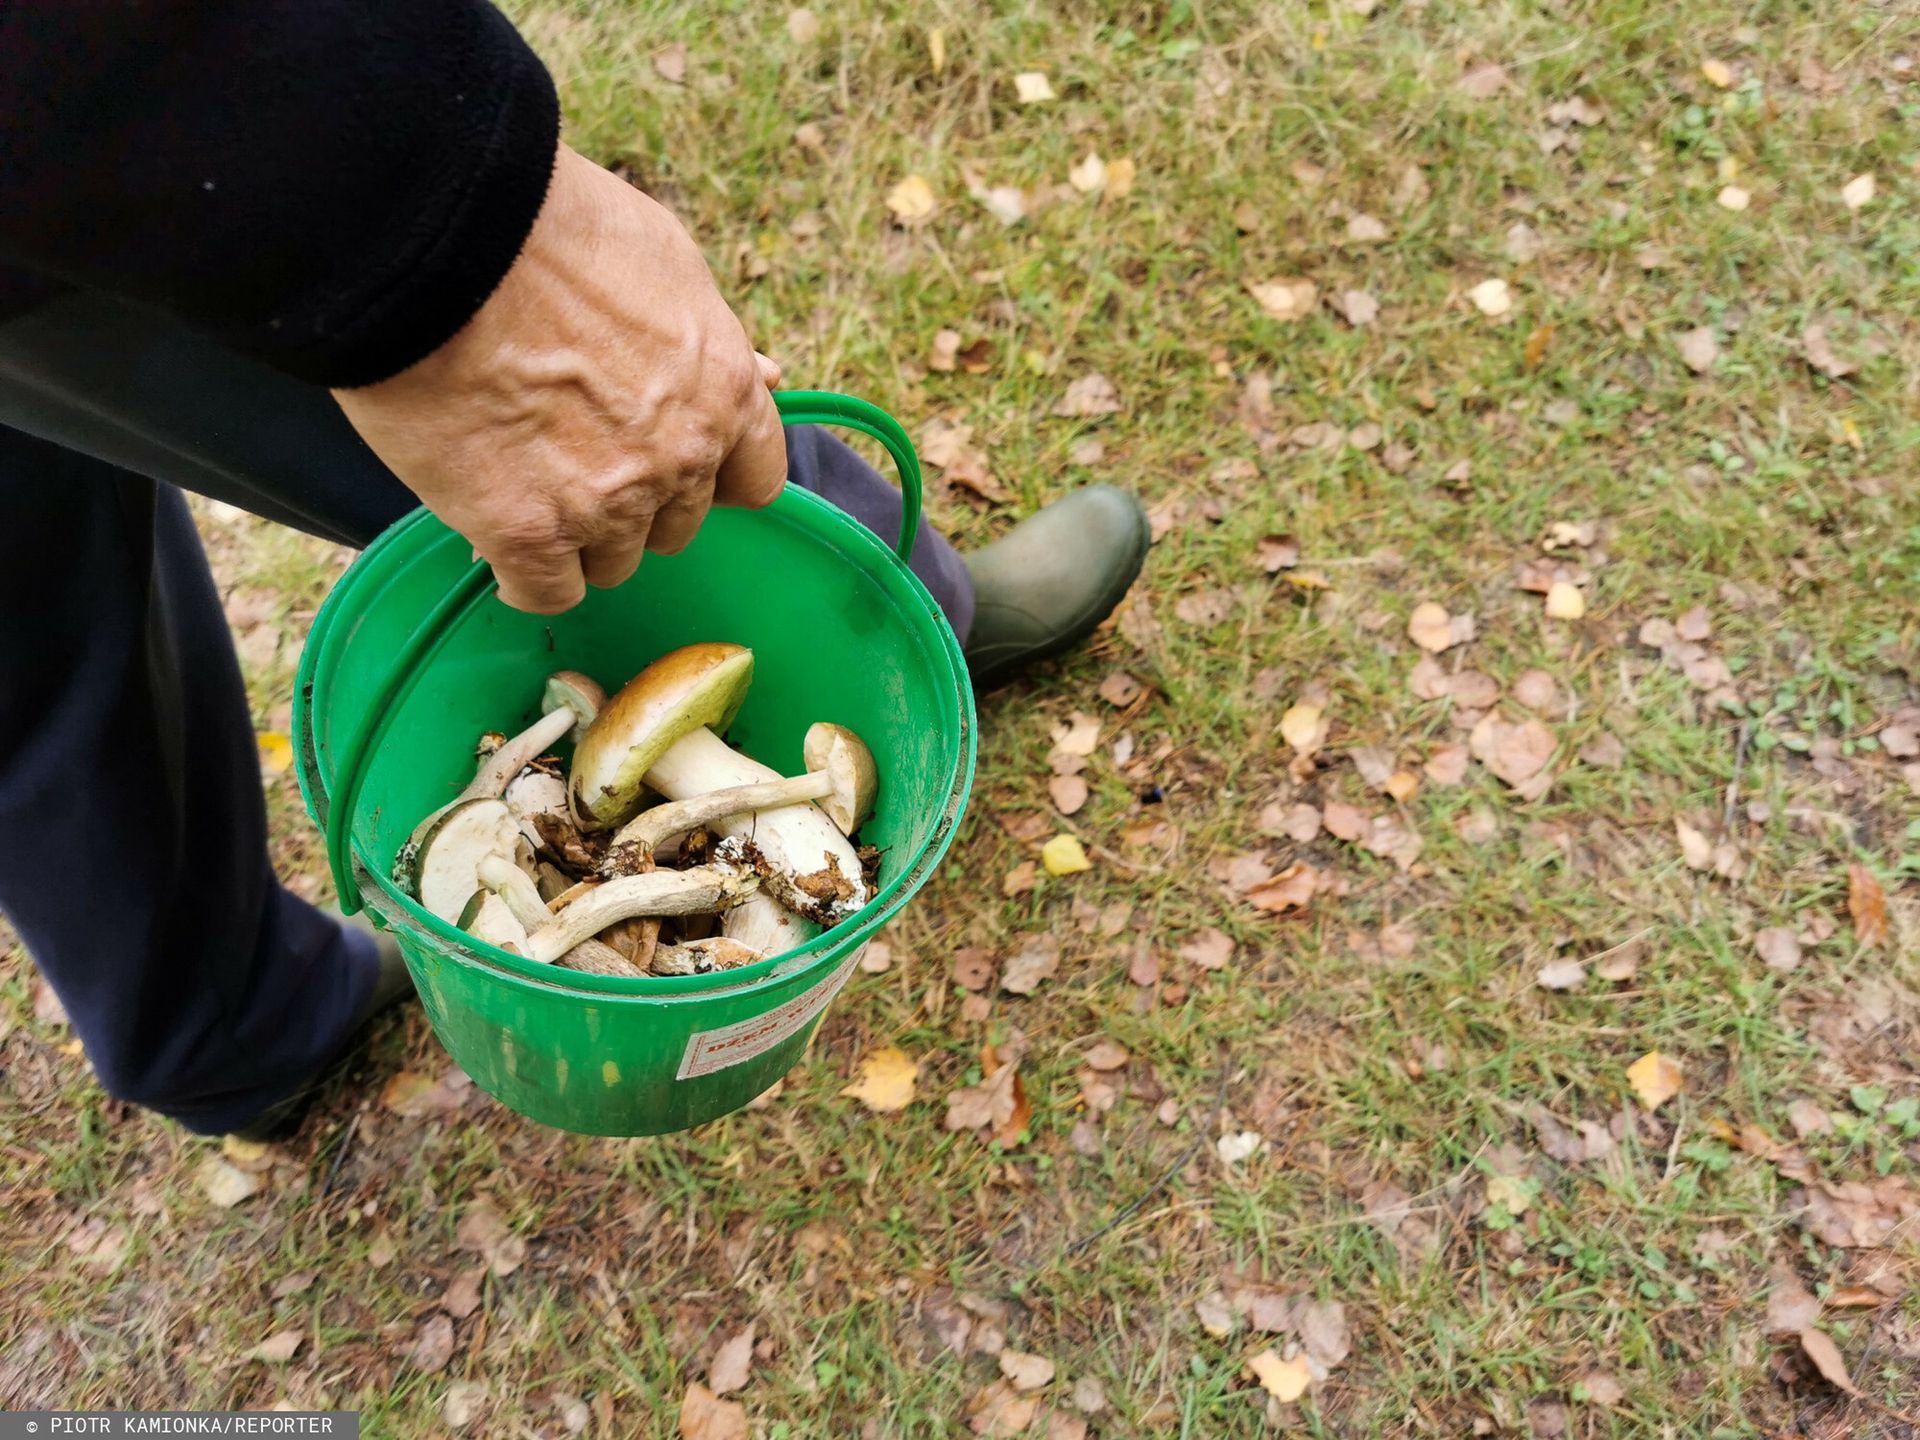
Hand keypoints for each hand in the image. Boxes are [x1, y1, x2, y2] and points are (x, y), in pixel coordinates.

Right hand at [332, 145, 785, 612]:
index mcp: (724, 393)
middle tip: (570, 450)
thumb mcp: (666, 262)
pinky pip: (547, 592)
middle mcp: (681, 459)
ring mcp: (608, 503)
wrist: (440, 239)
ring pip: (612, 562)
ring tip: (521, 477)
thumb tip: (765, 375)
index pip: (756, 479)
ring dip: (576, 535)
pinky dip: (524, 574)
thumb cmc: (547, 231)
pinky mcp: (530, 534)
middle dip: (634, 499)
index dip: (710, 475)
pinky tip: (496, 537)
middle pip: (674, 526)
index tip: (669, 461)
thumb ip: (711, 339)